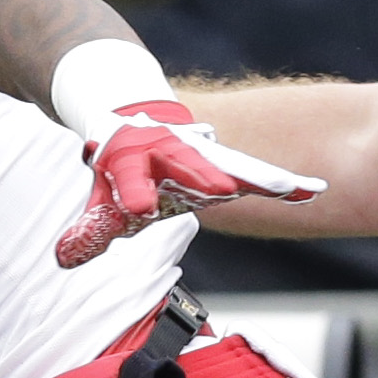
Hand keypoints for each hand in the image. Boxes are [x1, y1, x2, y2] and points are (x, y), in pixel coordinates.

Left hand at [52, 95, 321, 267]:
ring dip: (260, 177)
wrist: (138, 116)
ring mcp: (204, 154)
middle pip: (190, 165)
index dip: (132, 194)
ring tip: (290, 188)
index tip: (137, 210)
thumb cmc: (120, 167)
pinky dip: (284, 184)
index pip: (130, 181)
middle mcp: (171, 151)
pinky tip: (314, 190)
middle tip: (225, 189)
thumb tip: (63, 260)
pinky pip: (258, 174)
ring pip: (232, 164)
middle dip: (206, 176)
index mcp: (132, 158)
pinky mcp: (229, 164)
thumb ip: (90, 231)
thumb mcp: (101, 197)